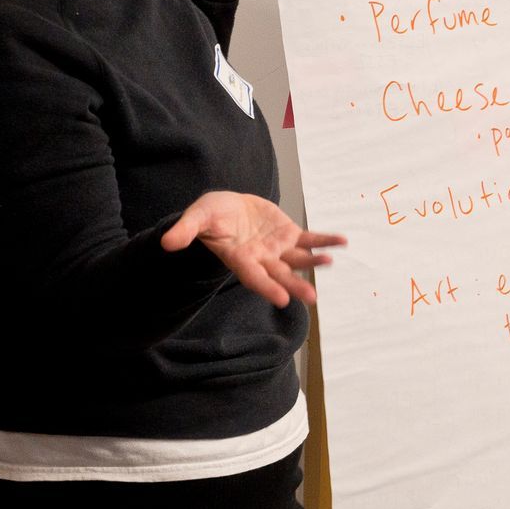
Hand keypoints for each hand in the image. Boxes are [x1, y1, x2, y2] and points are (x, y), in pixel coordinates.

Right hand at [160, 189, 344, 307]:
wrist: (229, 207)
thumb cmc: (211, 215)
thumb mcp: (197, 217)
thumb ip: (186, 231)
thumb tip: (167, 243)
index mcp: (239, 258)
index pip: (254, 277)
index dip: (267, 288)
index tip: (282, 300)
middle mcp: (261, 258)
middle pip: (280, 275)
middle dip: (295, 285)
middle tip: (312, 297)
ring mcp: (277, 248)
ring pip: (299, 259)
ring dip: (315, 262)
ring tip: (330, 261)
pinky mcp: (289, 234)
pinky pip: (310, 239)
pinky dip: (325, 240)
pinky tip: (342, 241)